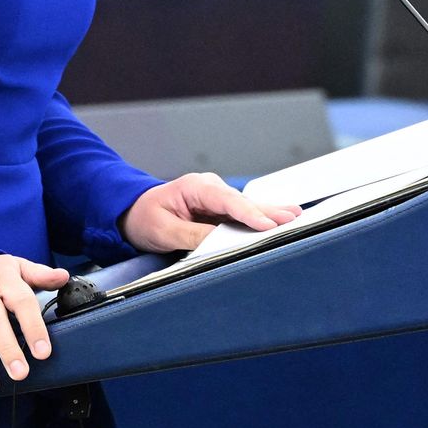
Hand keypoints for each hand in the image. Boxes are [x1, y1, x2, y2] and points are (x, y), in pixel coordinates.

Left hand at [120, 173, 301, 252]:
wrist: (132, 212)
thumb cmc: (145, 217)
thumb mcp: (163, 230)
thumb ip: (192, 235)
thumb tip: (218, 241)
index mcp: (196, 187)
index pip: (227, 200)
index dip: (248, 213)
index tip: (266, 225)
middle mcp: (210, 188)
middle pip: (243, 202)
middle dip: (268, 211)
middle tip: (293, 219)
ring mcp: (217, 198)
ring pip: (247, 207)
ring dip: (270, 214)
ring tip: (295, 216)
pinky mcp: (219, 210)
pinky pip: (242, 214)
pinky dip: (262, 217)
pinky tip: (281, 218)